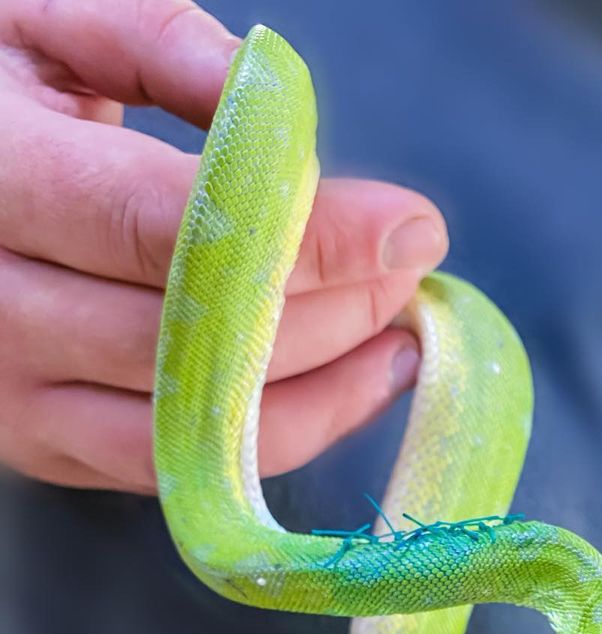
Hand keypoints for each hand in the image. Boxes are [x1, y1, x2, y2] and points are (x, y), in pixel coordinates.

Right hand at [0, 0, 446, 490]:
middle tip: (410, 269)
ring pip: (202, 431)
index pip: (169, 229)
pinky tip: (351, 381)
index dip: (307, 240)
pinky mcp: (50, 450)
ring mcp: (17, 399)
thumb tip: (279, 104)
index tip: (407, 227)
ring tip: (402, 337)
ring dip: (329, 391)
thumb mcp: (49, 24)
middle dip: (336, 312)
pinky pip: (188, 470)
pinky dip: (286, 434)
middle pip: (201, 343)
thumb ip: (163, 45)